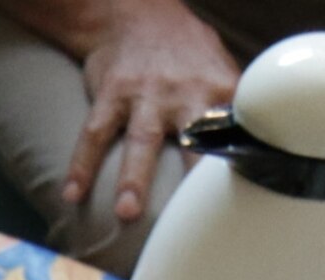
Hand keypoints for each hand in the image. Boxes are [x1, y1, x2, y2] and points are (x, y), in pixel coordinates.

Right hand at [59, 0, 238, 224]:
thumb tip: (253, 152)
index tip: (240, 199)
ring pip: (141, 138)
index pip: (235, 132)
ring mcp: (146, 92)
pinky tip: (72, 193)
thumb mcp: (218, 69)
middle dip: (192, 173)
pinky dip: (81, 165)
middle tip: (189, 210)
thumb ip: (232, 110)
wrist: (135, 12)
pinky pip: (95, 132)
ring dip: (132, 178)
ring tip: (126, 213)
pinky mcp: (112, 92)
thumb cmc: (183, 51)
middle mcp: (186, 91)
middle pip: (194, 137)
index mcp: (219, 88)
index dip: (238, 164)